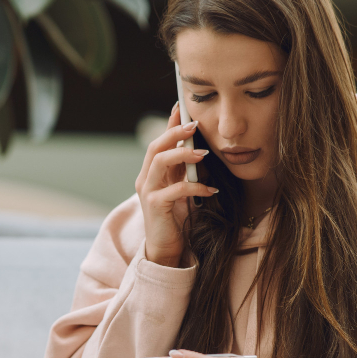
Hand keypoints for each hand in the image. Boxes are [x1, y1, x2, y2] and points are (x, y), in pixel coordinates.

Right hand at [134, 103, 218, 266]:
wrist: (165, 249)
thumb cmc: (175, 219)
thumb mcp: (180, 188)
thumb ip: (184, 171)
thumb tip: (198, 148)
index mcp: (151, 173)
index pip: (159, 142)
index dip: (170, 124)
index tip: (182, 108)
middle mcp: (145, 180)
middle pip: (155, 147)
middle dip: (175, 133)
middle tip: (195, 126)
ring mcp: (147, 192)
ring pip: (160, 162)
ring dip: (183, 154)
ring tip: (204, 153)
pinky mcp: (155, 206)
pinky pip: (176, 189)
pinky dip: (196, 186)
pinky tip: (212, 189)